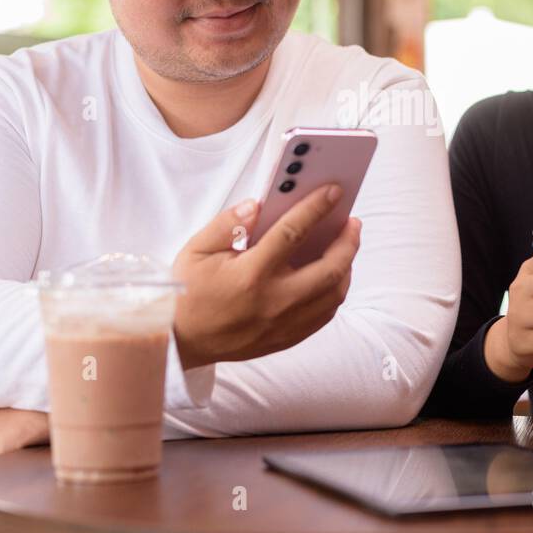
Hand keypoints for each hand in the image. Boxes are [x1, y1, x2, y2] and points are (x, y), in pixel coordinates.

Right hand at [172, 184, 360, 368]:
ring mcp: (283, 324)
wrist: (180, 342)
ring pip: (333, 295)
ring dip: (347, 267)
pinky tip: (333, 275)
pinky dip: (335, 292)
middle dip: (348, 241)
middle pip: (330, 269)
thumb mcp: (196, 249)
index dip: (316, 208)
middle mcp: (273, 301)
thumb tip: (258, 205)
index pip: (293, 233)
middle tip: (352, 222)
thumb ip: (228, 223)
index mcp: (250, 274)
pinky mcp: (286, 339)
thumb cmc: (187, 292)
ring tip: (346, 246)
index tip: (334, 191)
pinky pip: (324, 315)